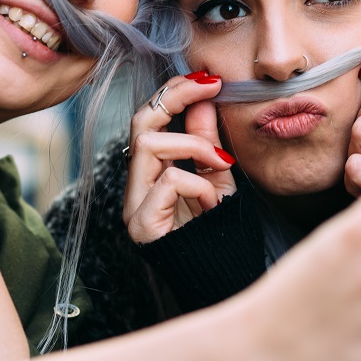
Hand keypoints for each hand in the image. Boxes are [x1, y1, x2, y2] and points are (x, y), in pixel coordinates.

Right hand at [123, 71, 237, 243]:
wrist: (225, 280)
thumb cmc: (221, 233)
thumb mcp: (219, 178)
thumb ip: (207, 142)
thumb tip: (203, 99)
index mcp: (152, 173)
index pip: (148, 118)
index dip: (174, 92)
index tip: (208, 79)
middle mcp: (136, 187)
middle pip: (138, 122)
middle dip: (175, 97)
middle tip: (211, 87)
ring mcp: (134, 206)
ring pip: (149, 144)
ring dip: (193, 148)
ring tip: (219, 166)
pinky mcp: (141, 226)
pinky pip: (168, 182)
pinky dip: (198, 185)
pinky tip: (211, 204)